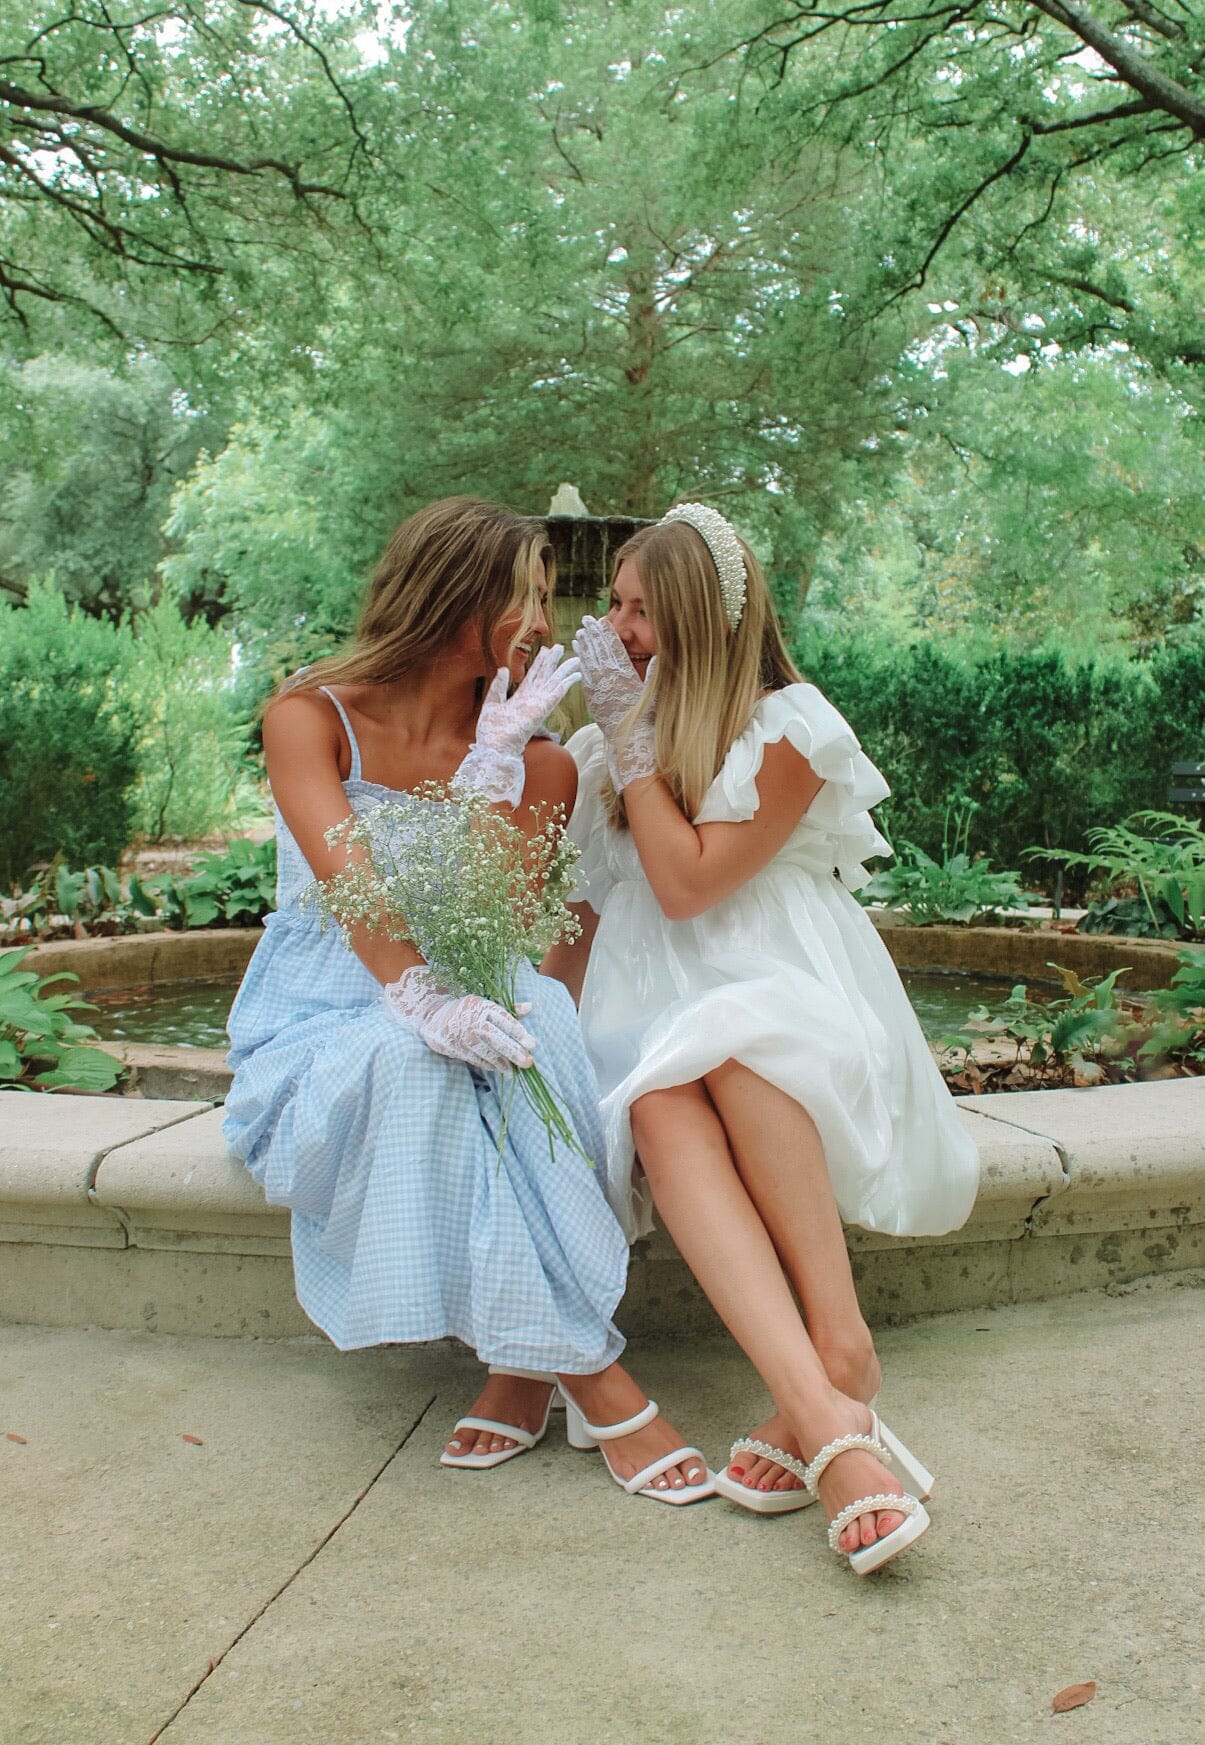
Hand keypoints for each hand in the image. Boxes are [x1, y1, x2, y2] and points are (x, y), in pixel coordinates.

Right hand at [383, 967, 535, 1071]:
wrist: (433, 1015)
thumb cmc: (467, 1010)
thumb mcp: (486, 1005)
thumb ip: (509, 1009)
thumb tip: (531, 1007)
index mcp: (482, 1005)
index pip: (504, 1019)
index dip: (519, 1033)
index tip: (532, 1045)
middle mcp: (471, 1018)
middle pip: (495, 1037)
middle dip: (513, 1051)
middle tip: (528, 1062)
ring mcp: (460, 1032)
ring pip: (484, 1050)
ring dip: (500, 1062)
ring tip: (512, 1070)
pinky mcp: (452, 1045)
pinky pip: (473, 1057)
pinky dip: (486, 1064)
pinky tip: (496, 1068)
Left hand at [452, 644, 580, 806]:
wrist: (495, 747)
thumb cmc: (491, 731)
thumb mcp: (492, 703)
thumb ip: (498, 686)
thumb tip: (503, 669)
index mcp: (520, 698)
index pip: (532, 676)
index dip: (539, 663)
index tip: (545, 650)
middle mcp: (532, 699)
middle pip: (545, 676)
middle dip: (553, 661)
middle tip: (561, 646)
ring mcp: (538, 703)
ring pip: (554, 681)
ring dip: (564, 669)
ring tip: (575, 658)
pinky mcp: (543, 708)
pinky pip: (557, 692)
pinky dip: (567, 683)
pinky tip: (576, 675)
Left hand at [571, 615, 656, 789]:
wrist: (629, 738)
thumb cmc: (645, 717)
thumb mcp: (653, 694)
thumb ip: (653, 674)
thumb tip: (658, 657)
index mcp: (625, 672)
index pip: (613, 646)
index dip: (606, 632)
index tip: (601, 620)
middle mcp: (609, 676)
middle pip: (598, 649)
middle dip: (592, 633)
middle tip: (586, 619)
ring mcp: (597, 686)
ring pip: (588, 659)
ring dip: (583, 644)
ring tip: (579, 632)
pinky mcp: (590, 696)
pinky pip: (583, 674)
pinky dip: (579, 661)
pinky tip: (577, 653)